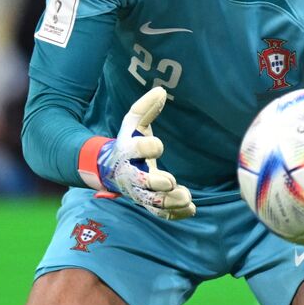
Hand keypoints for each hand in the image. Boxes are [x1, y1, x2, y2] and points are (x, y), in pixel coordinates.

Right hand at [92, 87, 195, 219]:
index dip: (145, 147)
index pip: (134, 150)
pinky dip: (175, 214)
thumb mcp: (133, 123)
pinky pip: (161, 213)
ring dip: (168, 202)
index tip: (158, 145)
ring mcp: (140, 192)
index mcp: (127, 152)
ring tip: (186, 199)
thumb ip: (145, 108)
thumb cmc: (127, 142)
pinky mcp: (149, 203)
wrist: (111, 169)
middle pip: (141, 182)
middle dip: (155, 183)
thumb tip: (161, 91)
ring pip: (152, 202)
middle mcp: (131, 175)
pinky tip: (191, 209)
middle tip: (170, 182)